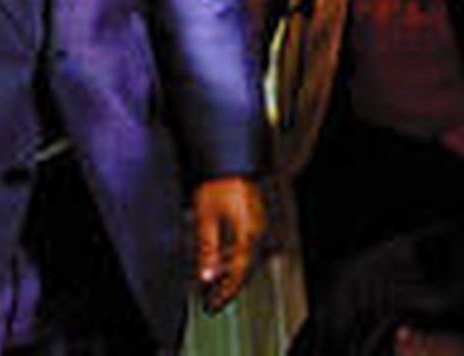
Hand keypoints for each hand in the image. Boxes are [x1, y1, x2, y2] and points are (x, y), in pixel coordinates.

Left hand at [192, 176, 265, 312]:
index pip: (238, 273)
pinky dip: (234, 256)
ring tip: (214, 284)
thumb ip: (207, 250)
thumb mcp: (205, 218)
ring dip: (230, 272)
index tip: (212, 305)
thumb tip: (207, 277)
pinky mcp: (255, 217)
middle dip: (227, 286)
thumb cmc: (217, 184)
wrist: (230, 159)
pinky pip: (247, 244)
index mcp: (247, 233)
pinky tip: (221, 259)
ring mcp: (258, 223)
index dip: (225, 292)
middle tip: (212, 300)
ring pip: (246, 256)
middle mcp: (257, 231)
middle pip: (244, 267)